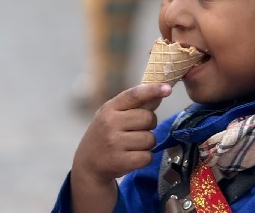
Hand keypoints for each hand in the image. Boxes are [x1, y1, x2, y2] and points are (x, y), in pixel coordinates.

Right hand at [70, 83, 171, 212]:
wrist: (87, 164)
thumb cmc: (106, 134)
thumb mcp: (113, 115)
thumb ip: (134, 105)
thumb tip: (162, 92)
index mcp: (110, 108)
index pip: (134, 95)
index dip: (152, 90)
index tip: (167, 89)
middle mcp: (110, 123)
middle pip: (149, 118)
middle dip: (149, 125)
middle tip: (137, 130)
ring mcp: (114, 143)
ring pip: (150, 139)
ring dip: (147, 143)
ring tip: (132, 145)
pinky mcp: (119, 161)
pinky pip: (147, 157)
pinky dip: (144, 158)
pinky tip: (132, 156)